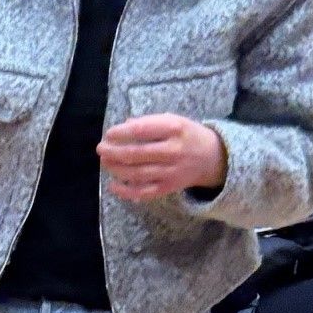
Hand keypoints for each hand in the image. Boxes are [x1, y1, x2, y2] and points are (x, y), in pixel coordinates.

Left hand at [97, 113, 227, 202]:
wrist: (212, 158)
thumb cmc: (187, 135)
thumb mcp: (175, 121)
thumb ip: (150, 123)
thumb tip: (125, 125)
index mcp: (175, 129)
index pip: (143, 130)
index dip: (122, 133)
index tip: (109, 133)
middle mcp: (173, 151)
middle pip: (137, 154)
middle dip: (114, 152)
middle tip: (101, 149)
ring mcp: (170, 171)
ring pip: (137, 173)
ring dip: (116, 169)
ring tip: (105, 163)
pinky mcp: (167, 188)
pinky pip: (143, 192)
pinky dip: (125, 191)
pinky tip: (112, 185)